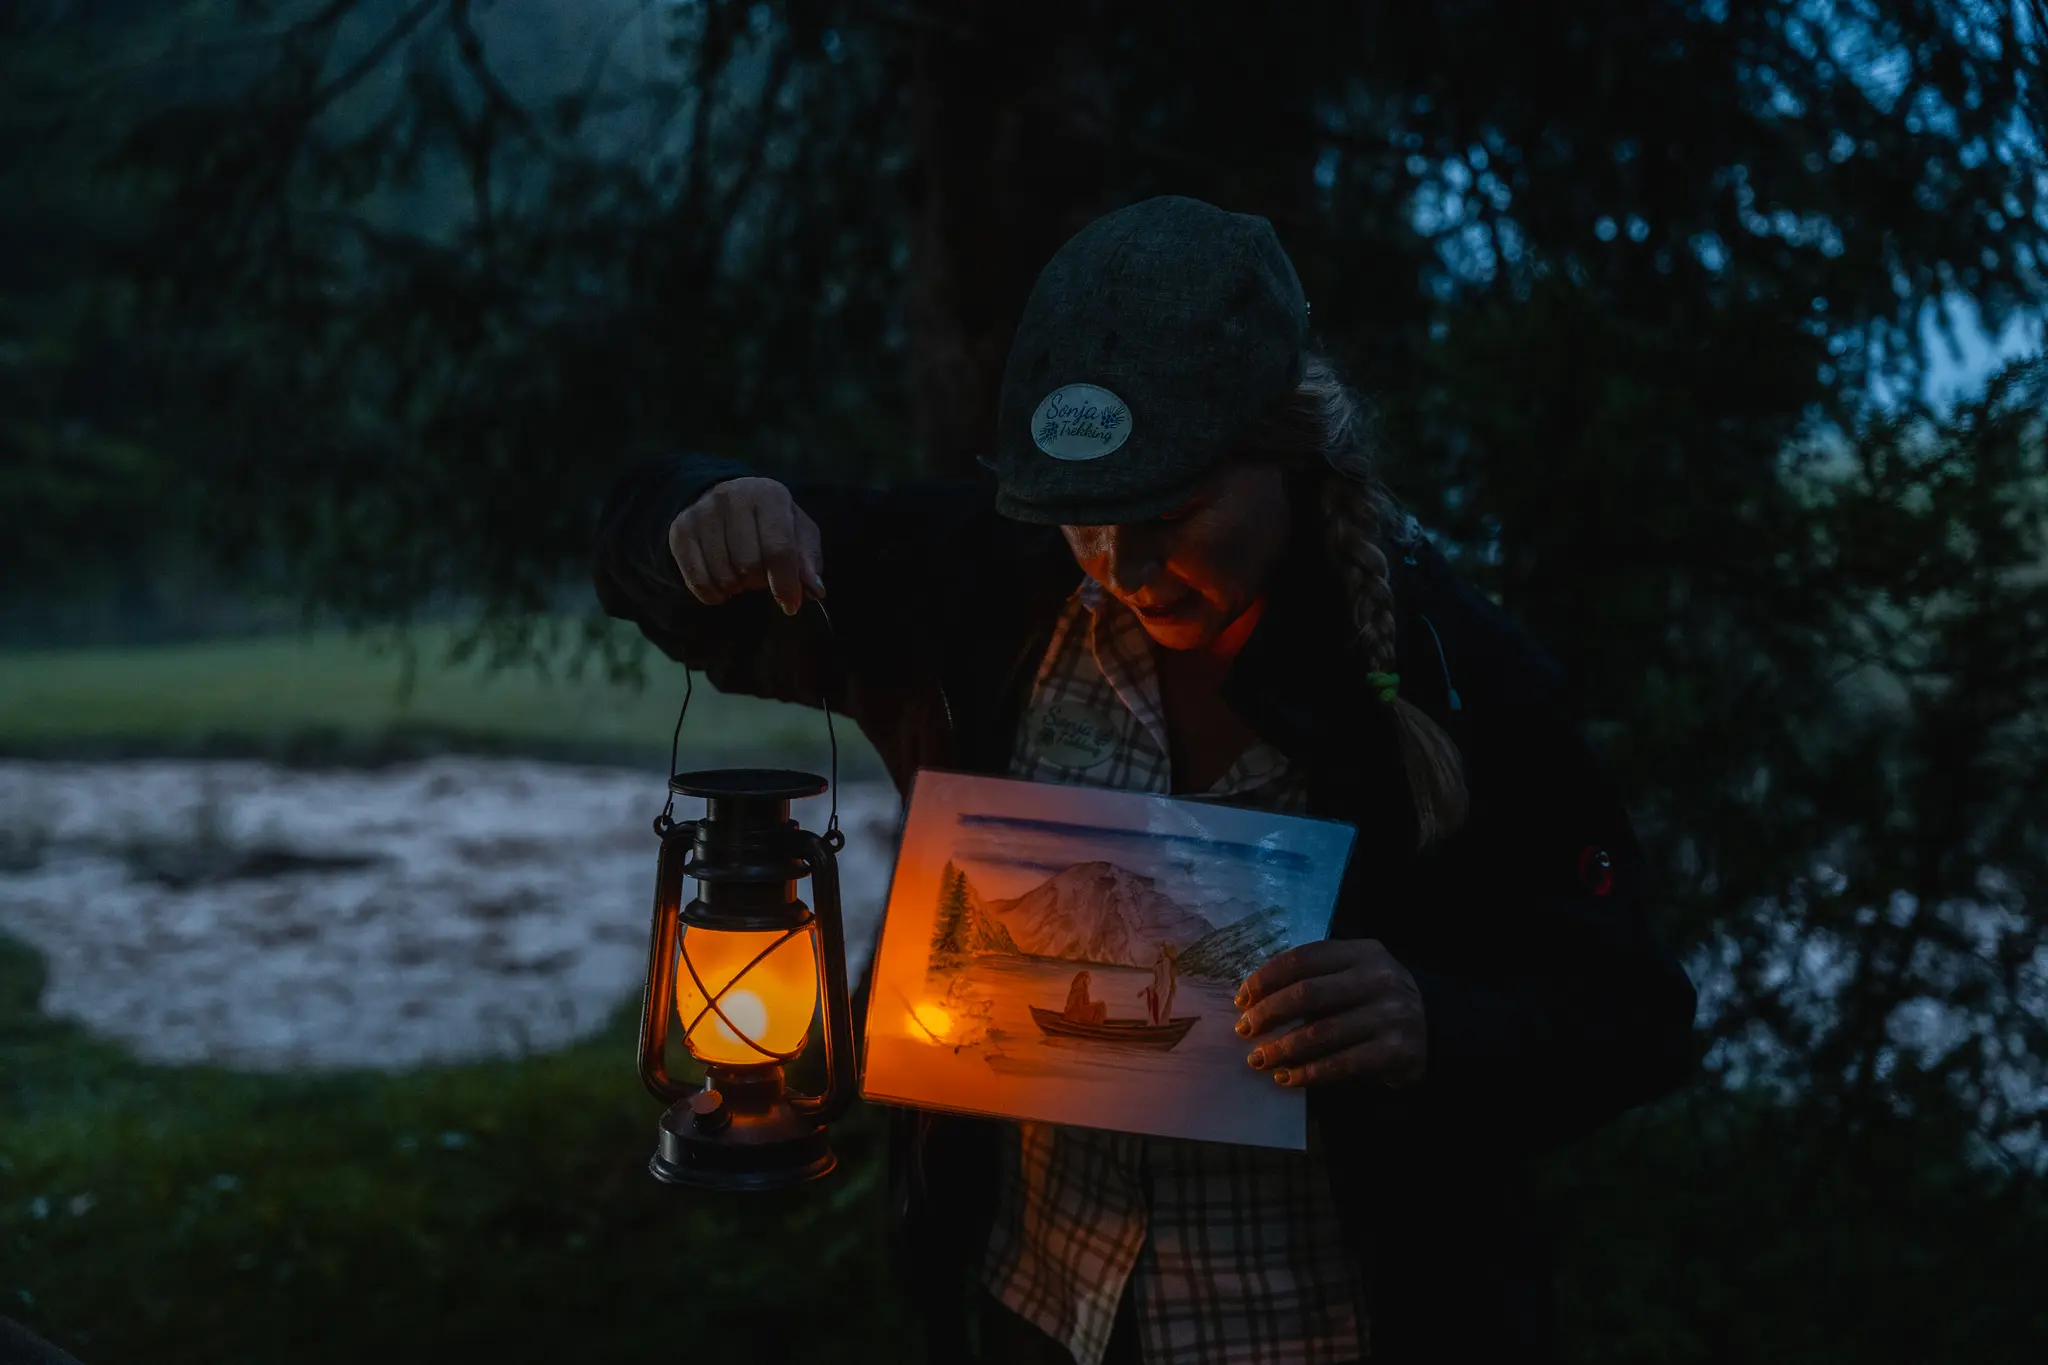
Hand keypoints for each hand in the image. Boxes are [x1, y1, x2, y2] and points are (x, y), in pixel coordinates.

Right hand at [668, 477, 824, 614]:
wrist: (727, 498)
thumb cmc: (771, 521)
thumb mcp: (798, 531)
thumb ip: (808, 559)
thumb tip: (815, 589)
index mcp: (769, 494)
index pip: (779, 549)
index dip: (786, 584)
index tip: (791, 605)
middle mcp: (732, 497)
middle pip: (749, 565)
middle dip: (760, 582)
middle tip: (761, 577)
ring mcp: (703, 512)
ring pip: (724, 576)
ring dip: (738, 587)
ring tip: (742, 574)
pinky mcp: (681, 530)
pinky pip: (698, 581)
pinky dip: (714, 594)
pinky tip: (723, 584)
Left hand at [1233, 939, 1426, 1088]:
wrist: (1433, 1032)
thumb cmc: (1375, 1002)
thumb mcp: (1354, 976)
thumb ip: (1315, 978)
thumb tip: (1252, 998)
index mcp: (1363, 952)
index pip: (1303, 959)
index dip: (1266, 979)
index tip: (1242, 999)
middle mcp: (1380, 979)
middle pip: (1308, 994)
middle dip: (1268, 1014)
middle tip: (1245, 1031)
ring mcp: (1391, 1015)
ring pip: (1321, 1033)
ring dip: (1282, 1048)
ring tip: (1259, 1059)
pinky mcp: (1396, 1051)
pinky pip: (1340, 1064)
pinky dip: (1308, 1073)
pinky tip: (1287, 1078)